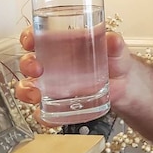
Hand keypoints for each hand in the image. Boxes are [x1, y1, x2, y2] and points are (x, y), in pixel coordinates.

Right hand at [15, 26, 133, 125]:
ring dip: (26, 91)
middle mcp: (53, 63)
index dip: (28, 37)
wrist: (125, 86)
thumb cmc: (115, 61)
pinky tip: (47, 117)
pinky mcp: (58, 103)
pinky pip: (43, 111)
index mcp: (63, 44)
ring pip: (28, 86)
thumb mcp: (116, 50)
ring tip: (37, 95)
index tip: (30, 41)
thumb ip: (114, 44)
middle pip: (28, 61)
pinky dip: (41, 116)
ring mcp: (53, 84)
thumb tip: (112, 39)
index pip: (38, 36)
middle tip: (37, 69)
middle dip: (27, 65)